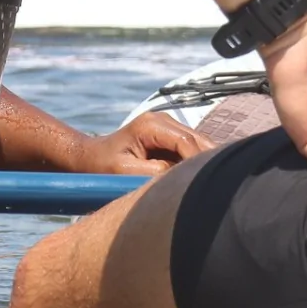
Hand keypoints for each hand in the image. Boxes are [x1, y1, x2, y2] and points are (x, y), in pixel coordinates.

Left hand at [73, 112, 212, 174]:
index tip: (205, 184)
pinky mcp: (171, 135)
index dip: (198, 162)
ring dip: (203, 163)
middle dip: (207, 162)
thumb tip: (180, 175)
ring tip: (208, 185)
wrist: (92, 156)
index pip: (186, 142)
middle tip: (214, 187)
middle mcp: (163, 120)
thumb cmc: (103, 165)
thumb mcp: (124, 171)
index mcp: (150, 125)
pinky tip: (197, 179)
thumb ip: (153, 172)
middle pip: (198, 140)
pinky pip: (192, 149)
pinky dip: (196, 162)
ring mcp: (169, 125)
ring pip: (199, 144)